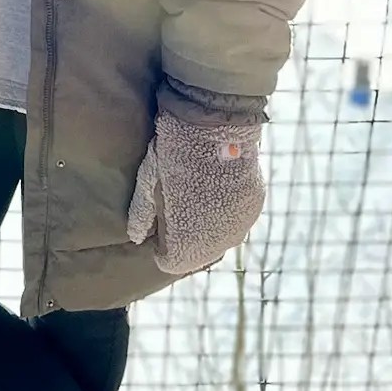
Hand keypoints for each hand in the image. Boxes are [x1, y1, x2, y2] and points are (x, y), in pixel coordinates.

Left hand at [127, 112, 265, 275]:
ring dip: (209, 225)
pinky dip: (227, 209)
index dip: (162, 243)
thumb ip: (143, 215)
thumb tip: (136, 237)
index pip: (170, 262)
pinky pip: (237, 218)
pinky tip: (217, 186)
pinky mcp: (255, 207)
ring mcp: (241, 226)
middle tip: (178, 203)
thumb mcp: (148, 183)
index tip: (160, 220)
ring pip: (220, 237)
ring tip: (198, 194)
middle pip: (198, 253)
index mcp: (188, 245)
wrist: (216, 128)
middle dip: (187, 236)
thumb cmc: (173, 156)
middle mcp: (218, 245)